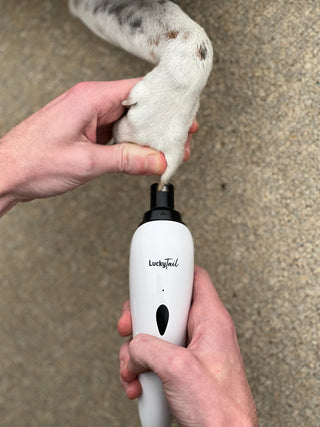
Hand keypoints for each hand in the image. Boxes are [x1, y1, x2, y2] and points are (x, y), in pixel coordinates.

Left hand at [0, 79, 196, 213]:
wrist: (7, 174)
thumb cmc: (33, 161)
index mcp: (90, 98)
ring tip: (166, 151)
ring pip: (126, 122)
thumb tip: (157, 161)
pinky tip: (142, 156)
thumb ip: (126, 161)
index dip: (164, 102)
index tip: (182, 114)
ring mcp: (87, 117)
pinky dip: (130, 145)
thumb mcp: (86, 163)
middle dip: (159, 125)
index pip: (137, 90)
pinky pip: (115, 133)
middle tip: (179, 140)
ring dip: (146, 137)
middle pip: (135, 107)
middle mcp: (90, 103)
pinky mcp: (85, 131)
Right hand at [118, 266, 256, 425]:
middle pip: (165, 307)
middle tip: (130, 329)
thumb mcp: (177, 369)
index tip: (149, 277)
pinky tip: (138, 385)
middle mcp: (202, 331)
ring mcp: (192, 352)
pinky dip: (141, 369)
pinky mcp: (183, 371)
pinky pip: (156, 358)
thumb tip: (134, 347)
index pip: (193, 277)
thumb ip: (149, 348)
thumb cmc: (221, 412)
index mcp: (211, 320)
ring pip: (155, 335)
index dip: (171, 272)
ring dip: (136, 353)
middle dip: (142, 320)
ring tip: (133, 371)